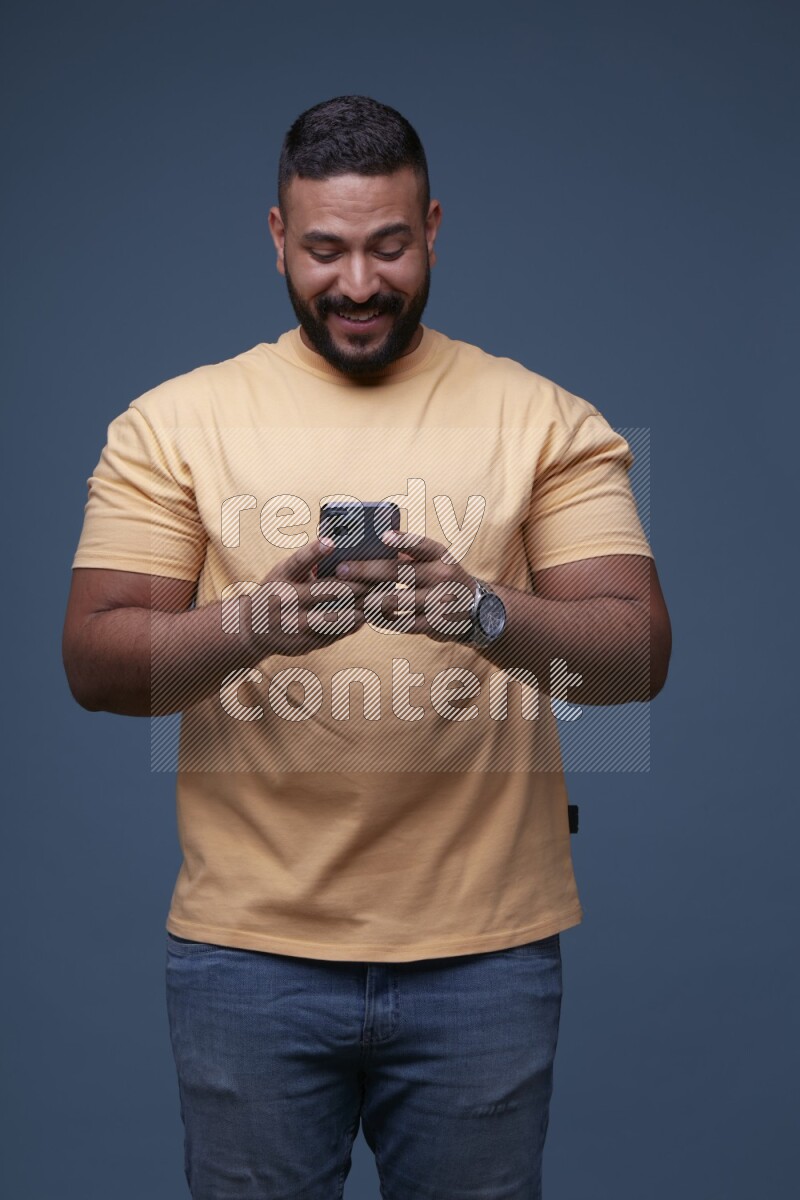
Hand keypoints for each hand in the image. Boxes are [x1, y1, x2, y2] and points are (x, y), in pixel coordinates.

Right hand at [245, 537, 371, 657]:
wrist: (251, 629)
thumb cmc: (277, 592)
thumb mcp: (284, 573)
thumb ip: (307, 563)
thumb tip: (342, 548)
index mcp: (281, 577)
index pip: (298, 562)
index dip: (314, 552)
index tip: (332, 542)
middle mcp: (285, 601)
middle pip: (327, 592)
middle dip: (357, 585)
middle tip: (380, 578)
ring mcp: (294, 624)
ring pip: (335, 616)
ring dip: (360, 608)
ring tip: (381, 600)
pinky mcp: (303, 643)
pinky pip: (334, 633)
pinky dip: (353, 624)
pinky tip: (368, 616)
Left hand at [333, 529, 477, 642]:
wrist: (476, 612)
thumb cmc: (443, 580)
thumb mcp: (436, 562)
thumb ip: (410, 554)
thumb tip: (372, 544)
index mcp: (441, 556)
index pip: (422, 545)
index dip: (404, 540)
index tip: (383, 536)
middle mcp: (443, 577)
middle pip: (399, 572)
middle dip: (366, 571)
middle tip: (341, 570)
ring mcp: (440, 602)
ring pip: (395, 600)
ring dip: (368, 598)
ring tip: (348, 595)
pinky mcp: (435, 625)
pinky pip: (400, 622)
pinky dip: (381, 618)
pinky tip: (367, 614)